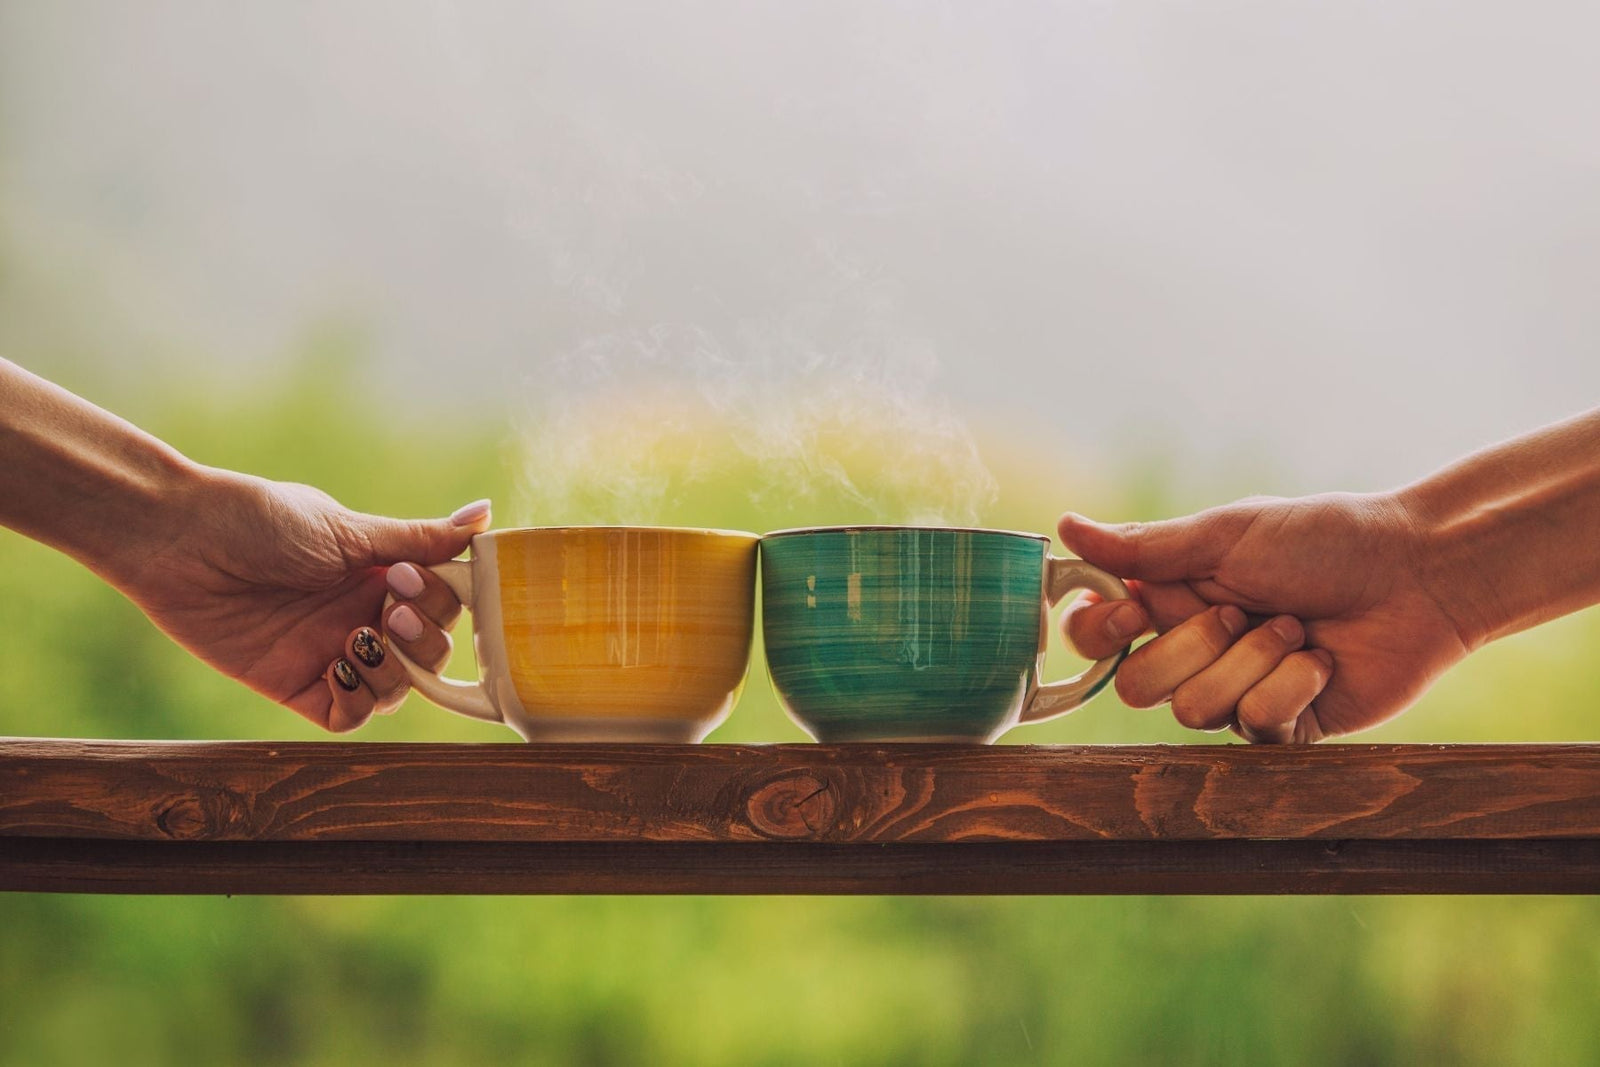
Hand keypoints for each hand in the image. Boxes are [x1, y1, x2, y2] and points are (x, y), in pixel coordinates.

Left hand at [121, 468, 487, 731]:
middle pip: (429, 652)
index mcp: (380, 574)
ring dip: (394, 670)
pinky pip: (349, 715)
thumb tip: (486, 515)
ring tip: (360, 638)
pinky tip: (340, 669)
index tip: (405, 577)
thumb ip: (418, 538)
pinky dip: (359, 701)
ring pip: (397, 688)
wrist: (179, 541)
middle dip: (423, 638)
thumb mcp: (347, 530)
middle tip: (387, 610)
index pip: (441, 605)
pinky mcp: (295, 685)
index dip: (438, 601)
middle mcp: (363, 615)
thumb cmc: (259, 519)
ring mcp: (331, 652)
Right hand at [1059, 492, 1470, 741]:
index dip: (1101, 632)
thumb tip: (1065, 526)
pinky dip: (1292, 684)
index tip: (1133, 606)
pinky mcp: (1282, 730)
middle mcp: (1195, 650)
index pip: (1096, 636)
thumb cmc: (1325, 540)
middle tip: (1238, 610)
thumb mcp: (1227, 534)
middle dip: (1189, 646)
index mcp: (1171, 598)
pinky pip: (1254, 726)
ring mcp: (1236, 693)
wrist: (1416, 577)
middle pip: (1135, 685)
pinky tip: (1322, 661)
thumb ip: (1144, 546)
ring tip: (1296, 629)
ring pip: (1194, 710)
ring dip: (1252, 660)